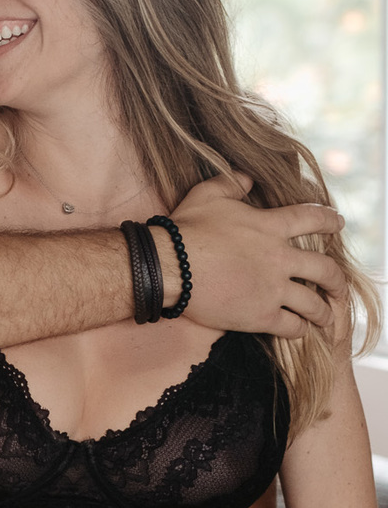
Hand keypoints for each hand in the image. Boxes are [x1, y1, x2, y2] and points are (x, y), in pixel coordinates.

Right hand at [169, 173, 344, 338]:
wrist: (168, 266)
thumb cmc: (185, 228)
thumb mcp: (208, 194)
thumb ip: (231, 182)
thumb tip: (247, 176)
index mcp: (271, 227)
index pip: (312, 219)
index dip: (329, 221)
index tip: (339, 224)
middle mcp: (279, 258)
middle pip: (325, 270)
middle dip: (337, 280)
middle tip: (339, 286)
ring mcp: (272, 289)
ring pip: (313, 304)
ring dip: (324, 311)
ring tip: (326, 317)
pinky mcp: (260, 315)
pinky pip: (291, 326)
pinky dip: (299, 329)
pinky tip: (300, 330)